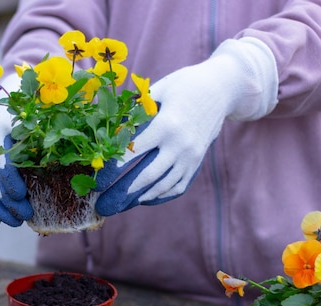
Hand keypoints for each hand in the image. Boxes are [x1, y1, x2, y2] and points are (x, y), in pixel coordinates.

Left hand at [95, 37, 278, 215]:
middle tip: (103, 205)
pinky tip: (144, 198)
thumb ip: (134, 110)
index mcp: (167, 124)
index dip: (113, 168)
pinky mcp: (197, 162)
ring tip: (120, 205)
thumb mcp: (158, 90)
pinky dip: (160, 195)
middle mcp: (180, 144)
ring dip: (139, 197)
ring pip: (163, 185)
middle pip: (147, 175)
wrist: (222, 88)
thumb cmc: (184, 85)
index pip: (134, 151)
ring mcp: (191, 156)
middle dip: (122, 192)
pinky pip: (178, 186)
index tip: (98, 179)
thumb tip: (108, 129)